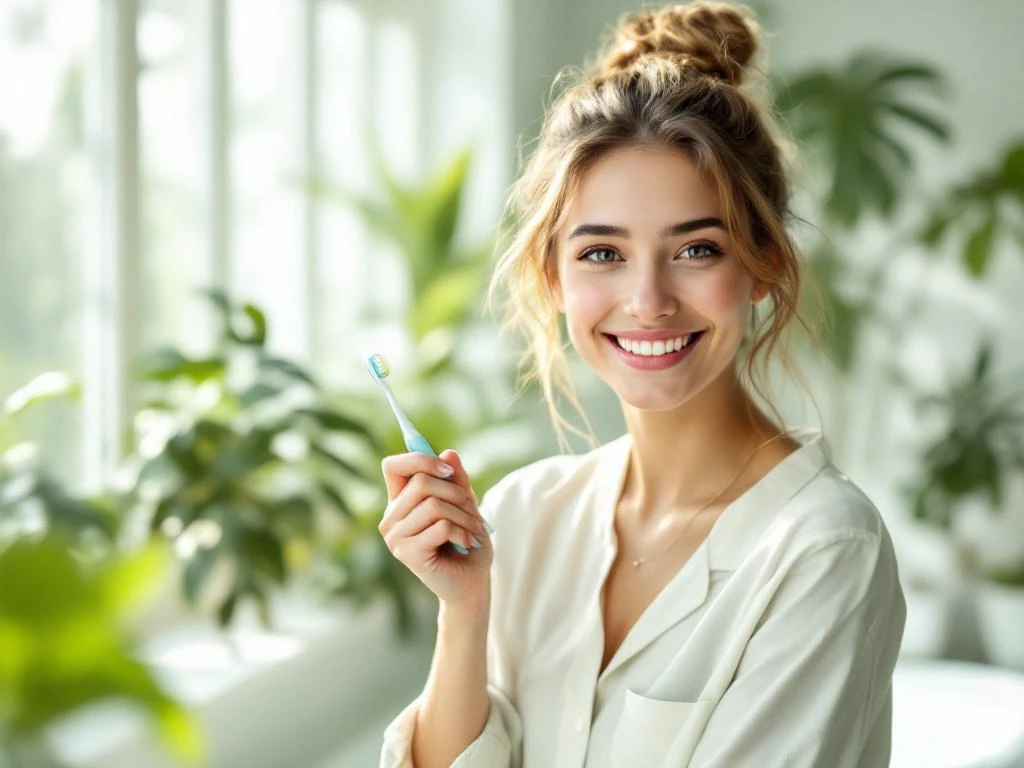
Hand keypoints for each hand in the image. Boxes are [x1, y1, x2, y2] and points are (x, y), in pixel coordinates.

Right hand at [378, 449, 492, 608]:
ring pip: (433, 505)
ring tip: (473, 530)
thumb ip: (456, 480)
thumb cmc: (466, 542)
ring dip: (464, 515)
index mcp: (399, 502)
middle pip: (421, 482)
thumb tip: (449, 453)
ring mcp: (395, 537)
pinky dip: (463, 532)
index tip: (448, 471)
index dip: (419, 459)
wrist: (472, 582)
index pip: (393, 466)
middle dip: (456, 493)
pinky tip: (467, 544)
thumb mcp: (466, 504)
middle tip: (472, 509)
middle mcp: (391, 518)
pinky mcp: (408, 554)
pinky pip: (441, 527)